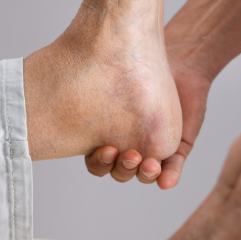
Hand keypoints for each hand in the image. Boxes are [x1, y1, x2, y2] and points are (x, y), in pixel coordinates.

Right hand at [84, 59, 210, 189]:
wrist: (181, 58)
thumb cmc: (141, 62)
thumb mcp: (110, 77)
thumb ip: (89, 88)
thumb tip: (59, 88)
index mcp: (108, 134)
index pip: (97, 162)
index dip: (99, 163)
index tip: (106, 149)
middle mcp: (129, 144)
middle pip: (119, 172)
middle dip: (122, 169)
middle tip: (129, 155)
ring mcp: (153, 149)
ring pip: (144, 175)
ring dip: (144, 174)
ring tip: (149, 166)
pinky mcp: (178, 149)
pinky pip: (172, 170)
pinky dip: (168, 178)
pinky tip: (165, 181)